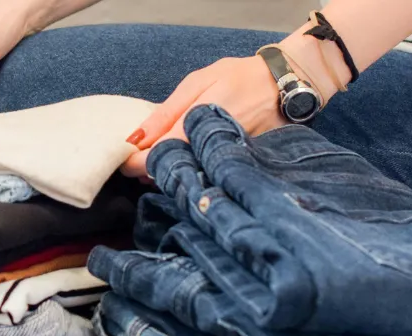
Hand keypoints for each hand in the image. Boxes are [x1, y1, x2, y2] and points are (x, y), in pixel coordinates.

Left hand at [120, 56, 286, 177]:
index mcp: (194, 128)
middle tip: (141, 159)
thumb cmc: (239, 78)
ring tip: (163, 158)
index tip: (124, 159)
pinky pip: (205, 178)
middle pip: (168, 176)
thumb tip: (135, 139)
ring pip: (186, 180)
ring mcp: (222, 164)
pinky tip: (187, 162)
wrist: (286, 85)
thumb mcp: (197, 83)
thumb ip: (165, 113)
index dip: (133, 164)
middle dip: (148, 171)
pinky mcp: (234, 169)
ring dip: (169, 174)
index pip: (153, 159)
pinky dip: (191, 173)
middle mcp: (208, 152)